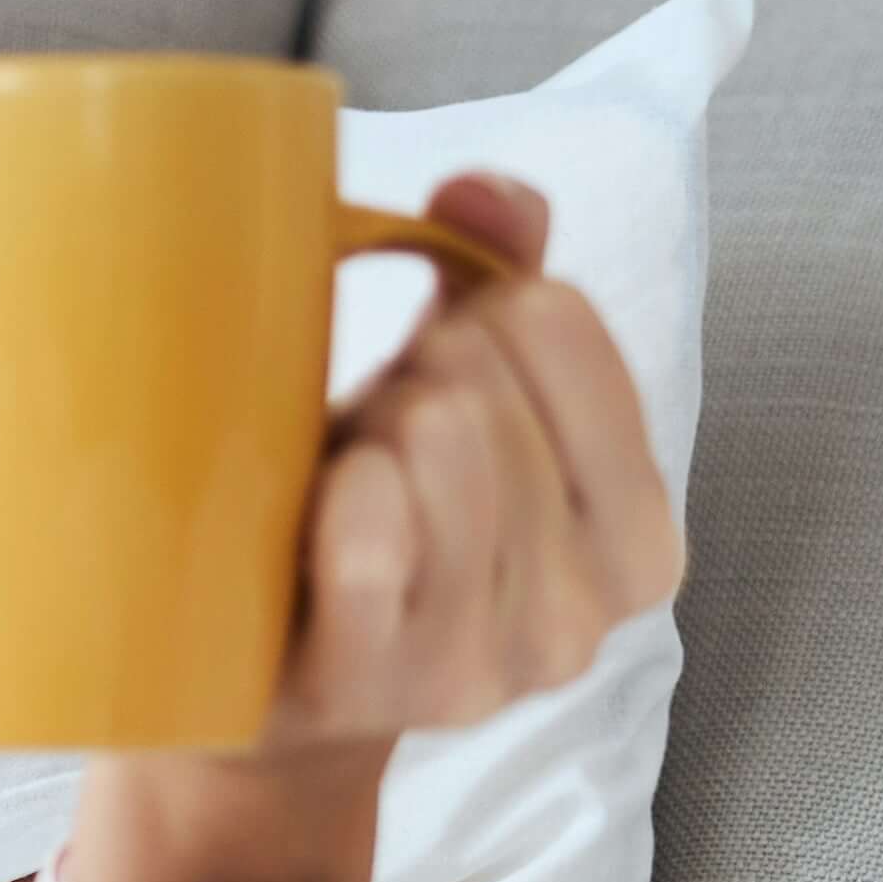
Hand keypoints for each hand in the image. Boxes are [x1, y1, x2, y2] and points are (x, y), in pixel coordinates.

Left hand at [46, 169, 678, 881]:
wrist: (246, 682)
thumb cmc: (359, 516)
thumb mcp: (448, 392)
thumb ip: (499, 277)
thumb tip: (482, 191)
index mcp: (636, 545)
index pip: (561, 322)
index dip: (475, 301)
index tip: (436, 352)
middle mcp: (582, 623)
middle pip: (489, 382)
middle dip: (408, 375)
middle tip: (369, 436)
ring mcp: (478, 670)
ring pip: (441, 446)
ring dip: (363, 431)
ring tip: (335, 481)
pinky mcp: (367, 690)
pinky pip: (375, 546)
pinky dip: (343, 496)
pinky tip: (323, 500)